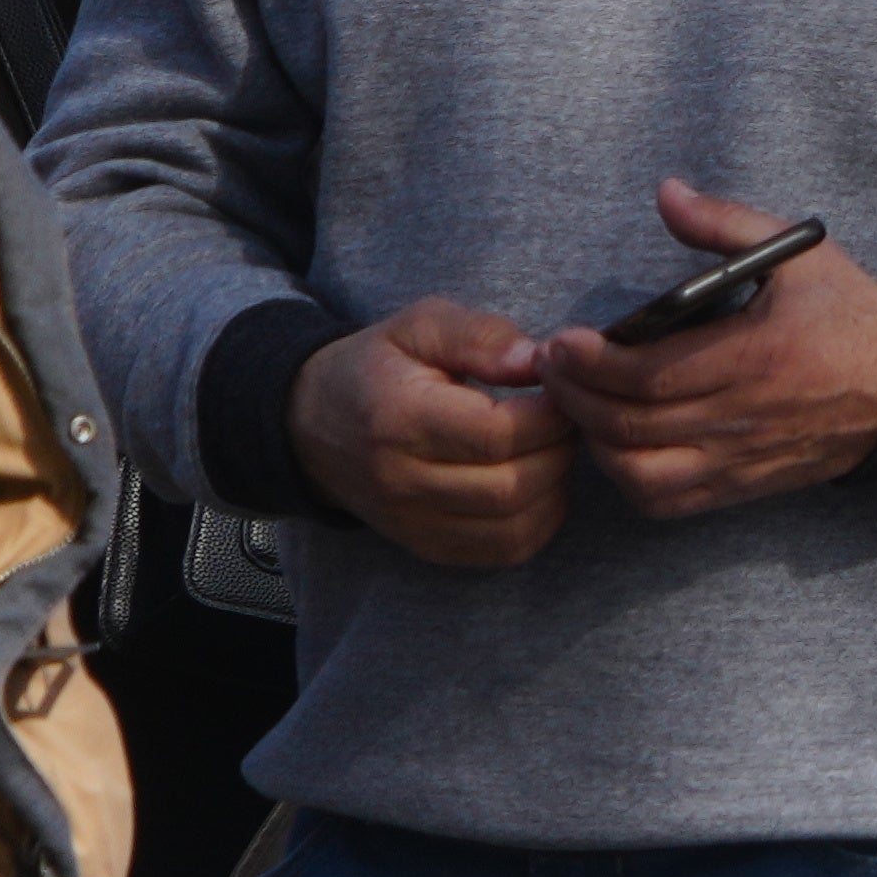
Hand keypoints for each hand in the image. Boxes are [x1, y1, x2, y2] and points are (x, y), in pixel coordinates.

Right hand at [296, 301, 563, 567]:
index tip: (562, 384)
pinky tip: (539, 481)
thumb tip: (538, 358)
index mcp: (400, 421)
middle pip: (511, 486)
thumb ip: (481, 336)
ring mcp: (410, 522)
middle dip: (560, 447)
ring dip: (555, 486)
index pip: (498, 435)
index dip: (552, 411)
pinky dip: (537, 521)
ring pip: (512, 527)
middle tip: (566, 413)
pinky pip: (499, 551)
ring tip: (552, 444)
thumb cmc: (377, 366)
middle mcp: (401, 482)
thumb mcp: (421, 325)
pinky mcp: (423, 544)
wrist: (311, 424)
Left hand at [542, 186, 876, 527]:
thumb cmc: (847, 316)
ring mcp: (739, 457)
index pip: (647, 376)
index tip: (561, 342)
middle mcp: (742, 415)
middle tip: (548, 369)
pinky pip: (665, 500)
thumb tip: (666, 194)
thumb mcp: (798, 254)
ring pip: (638, 471)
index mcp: (756, 356)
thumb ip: (725, 222)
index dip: (591, 364)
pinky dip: (626, 480)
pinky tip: (616, 448)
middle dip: (574, 397)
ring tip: (578, 406)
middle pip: (629, 425)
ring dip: (594, 443)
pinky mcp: (739, 485)